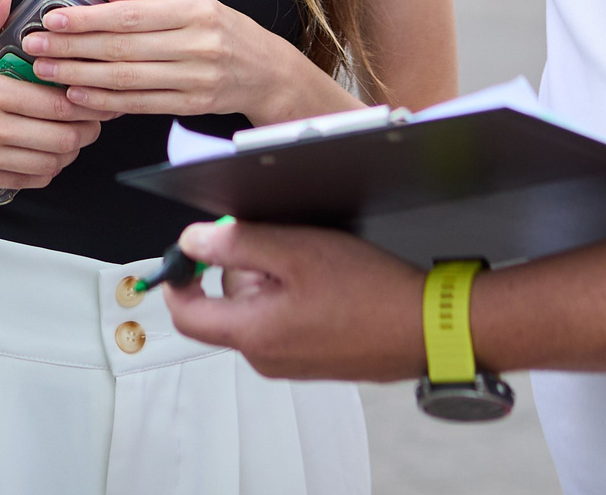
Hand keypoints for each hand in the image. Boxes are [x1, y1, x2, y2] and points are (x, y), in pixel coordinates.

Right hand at [0, 0, 104, 193]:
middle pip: (61, 138)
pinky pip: (23, 182)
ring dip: (67, 150)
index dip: (83, 100)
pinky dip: (43, 170)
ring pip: (47, 164)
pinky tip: (42, 153)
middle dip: (84, 127)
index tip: (90, 90)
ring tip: (69, 132)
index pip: (54, 103)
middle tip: (90, 112)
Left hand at [20, 0, 347, 125]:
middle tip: (35, 50)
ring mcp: (195, 78)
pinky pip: (140, 105)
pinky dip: (107, 102)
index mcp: (193, 11)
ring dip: (81, 78)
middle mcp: (196, 44)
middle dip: (73, 50)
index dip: (87, 20)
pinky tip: (79, 97)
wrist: (269, 72)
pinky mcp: (192, 104)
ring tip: (47, 73)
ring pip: (127, 80)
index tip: (52, 21)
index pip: (130, 16)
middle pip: (123, 49)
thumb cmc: (226, 31)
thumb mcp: (193, 2)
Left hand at [164, 218, 425, 381]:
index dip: (177, 279)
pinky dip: (293, 298)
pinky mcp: (314, 360)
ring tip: (312, 265)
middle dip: (241, 271)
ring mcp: (291, 363)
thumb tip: (190, 242)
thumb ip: (236, 245)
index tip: (188, 252)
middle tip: (278, 246)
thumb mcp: (295, 251)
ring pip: (256, 312)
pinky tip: (326, 284)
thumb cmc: (369, 292)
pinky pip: (284, 323)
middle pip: (225, 307)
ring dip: (271, 282)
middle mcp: (266, 358)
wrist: (428, 327)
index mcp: (253, 334)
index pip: (185, 315)